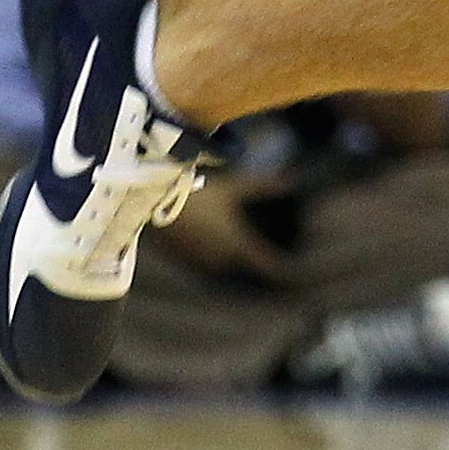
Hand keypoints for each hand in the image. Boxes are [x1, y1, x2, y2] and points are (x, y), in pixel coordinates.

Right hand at [160, 172, 292, 282]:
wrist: (152, 200)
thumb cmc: (199, 191)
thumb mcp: (235, 185)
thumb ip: (265, 185)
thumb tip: (293, 180)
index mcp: (237, 246)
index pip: (268, 265)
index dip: (284, 266)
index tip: (296, 265)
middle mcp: (220, 261)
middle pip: (247, 268)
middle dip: (259, 262)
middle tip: (273, 255)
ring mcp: (199, 262)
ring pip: (225, 267)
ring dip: (236, 262)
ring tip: (247, 251)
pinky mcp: (182, 259)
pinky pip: (206, 262)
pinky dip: (216, 256)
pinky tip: (218, 245)